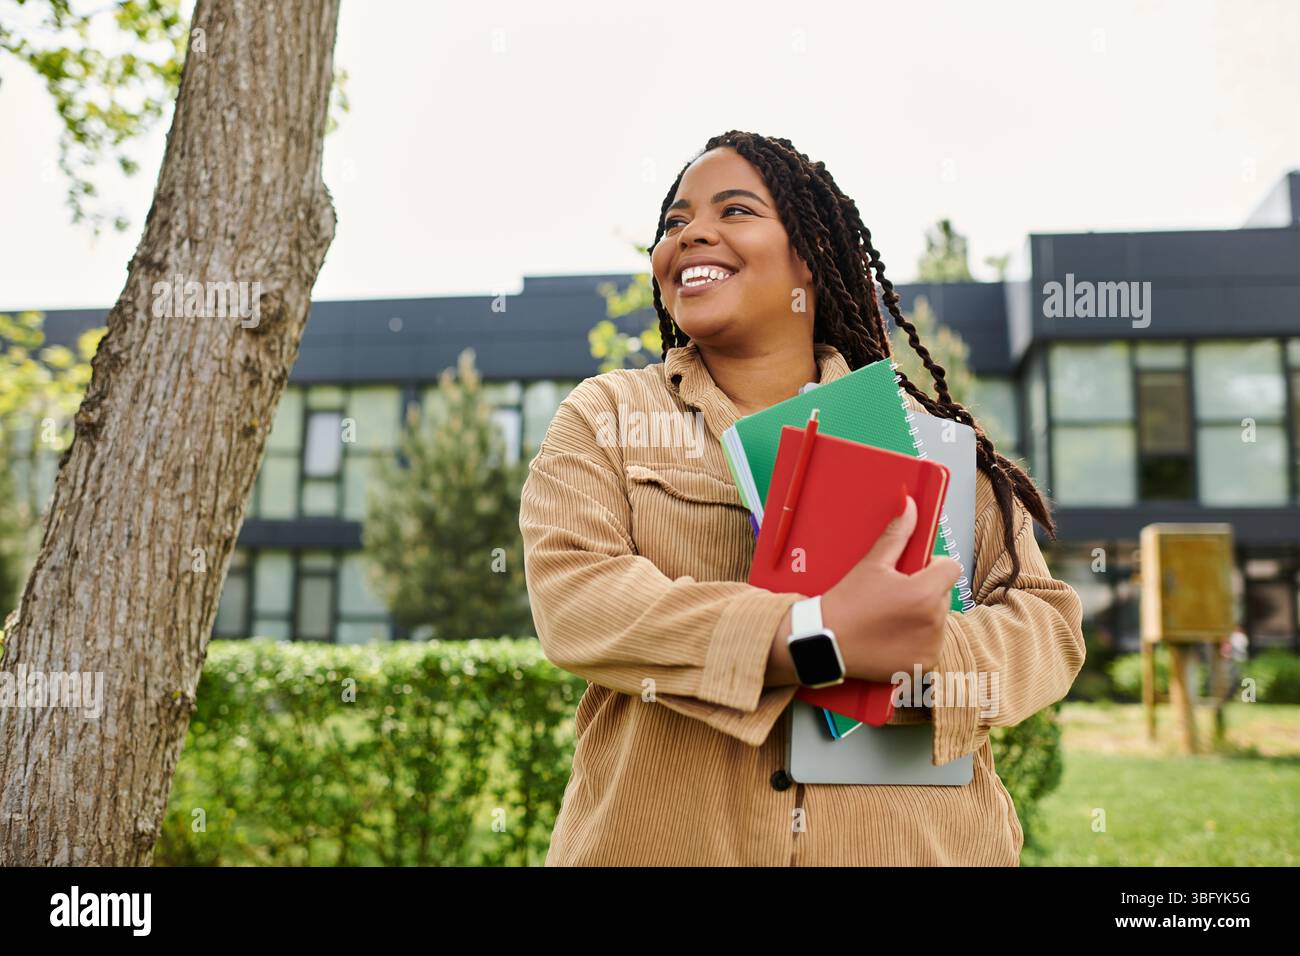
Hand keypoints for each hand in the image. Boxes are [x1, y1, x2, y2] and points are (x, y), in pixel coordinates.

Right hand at [819, 496, 960, 682]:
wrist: (824, 643)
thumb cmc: (846, 602)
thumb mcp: (871, 565)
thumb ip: (897, 535)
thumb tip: (910, 506)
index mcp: (924, 593)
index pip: (951, 569)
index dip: (934, 567)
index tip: (914, 571)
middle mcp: (933, 621)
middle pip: (944, 594)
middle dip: (926, 591)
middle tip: (894, 596)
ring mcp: (930, 646)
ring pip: (938, 620)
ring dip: (923, 617)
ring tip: (890, 619)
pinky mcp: (924, 665)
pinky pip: (931, 645)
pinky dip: (918, 641)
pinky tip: (892, 638)